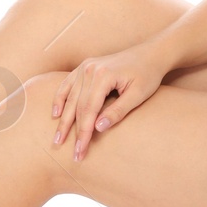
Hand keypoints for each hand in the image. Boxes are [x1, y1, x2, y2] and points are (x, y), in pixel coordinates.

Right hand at [51, 44, 170, 161]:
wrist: (150, 54)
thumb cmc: (147, 74)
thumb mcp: (138, 95)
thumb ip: (117, 111)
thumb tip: (98, 128)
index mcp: (103, 76)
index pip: (89, 110)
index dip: (84, 133)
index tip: (81, 151)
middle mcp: (89, 69)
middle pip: (77, 106)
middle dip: (73, 132)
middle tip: (72, 153)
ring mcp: (85, 67)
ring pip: (69, 97)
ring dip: (63, 120)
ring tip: (57, 139)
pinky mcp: (84, 67)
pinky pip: (67, 84)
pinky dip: (60, 99)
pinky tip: (56, 114)